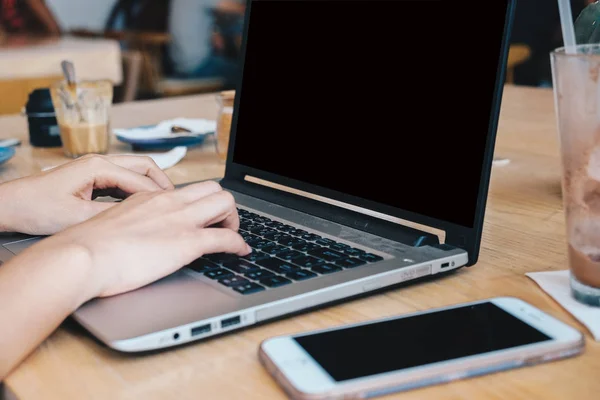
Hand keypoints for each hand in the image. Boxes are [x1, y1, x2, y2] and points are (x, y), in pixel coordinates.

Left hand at [0, 154, 172, 234]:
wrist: (11, 205)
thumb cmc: (36, 208)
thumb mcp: (77, 217)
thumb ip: (111, 215)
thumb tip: (137, 218)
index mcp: (97, 167)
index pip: (141, 179)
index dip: (159, 196)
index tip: (174, 209)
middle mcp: (99, 162)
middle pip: (144, 166)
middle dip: (162, 182)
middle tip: (176, 202)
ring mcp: (96, 168)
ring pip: (135, 171)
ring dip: (151, 186)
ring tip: (164, 204)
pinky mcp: (92, 177)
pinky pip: (123, 180)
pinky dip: (137, 190)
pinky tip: (142, 205)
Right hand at [42, 181, 249, 297]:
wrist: (82, 257)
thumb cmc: (88, 248)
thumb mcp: (113, 224)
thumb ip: (132, 224)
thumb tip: (136, 236)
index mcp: (150, 198)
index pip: (187, 190)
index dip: (201, 202)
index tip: (203, 216)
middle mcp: (169, 203)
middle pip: (213, 189)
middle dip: (224, 206)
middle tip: (222, 225)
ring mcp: (181, 220)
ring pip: (226, 203)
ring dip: (235, 220)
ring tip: (233, 236)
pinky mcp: (187, 242)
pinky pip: (227, 238)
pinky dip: (240, 244)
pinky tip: (241, 252)